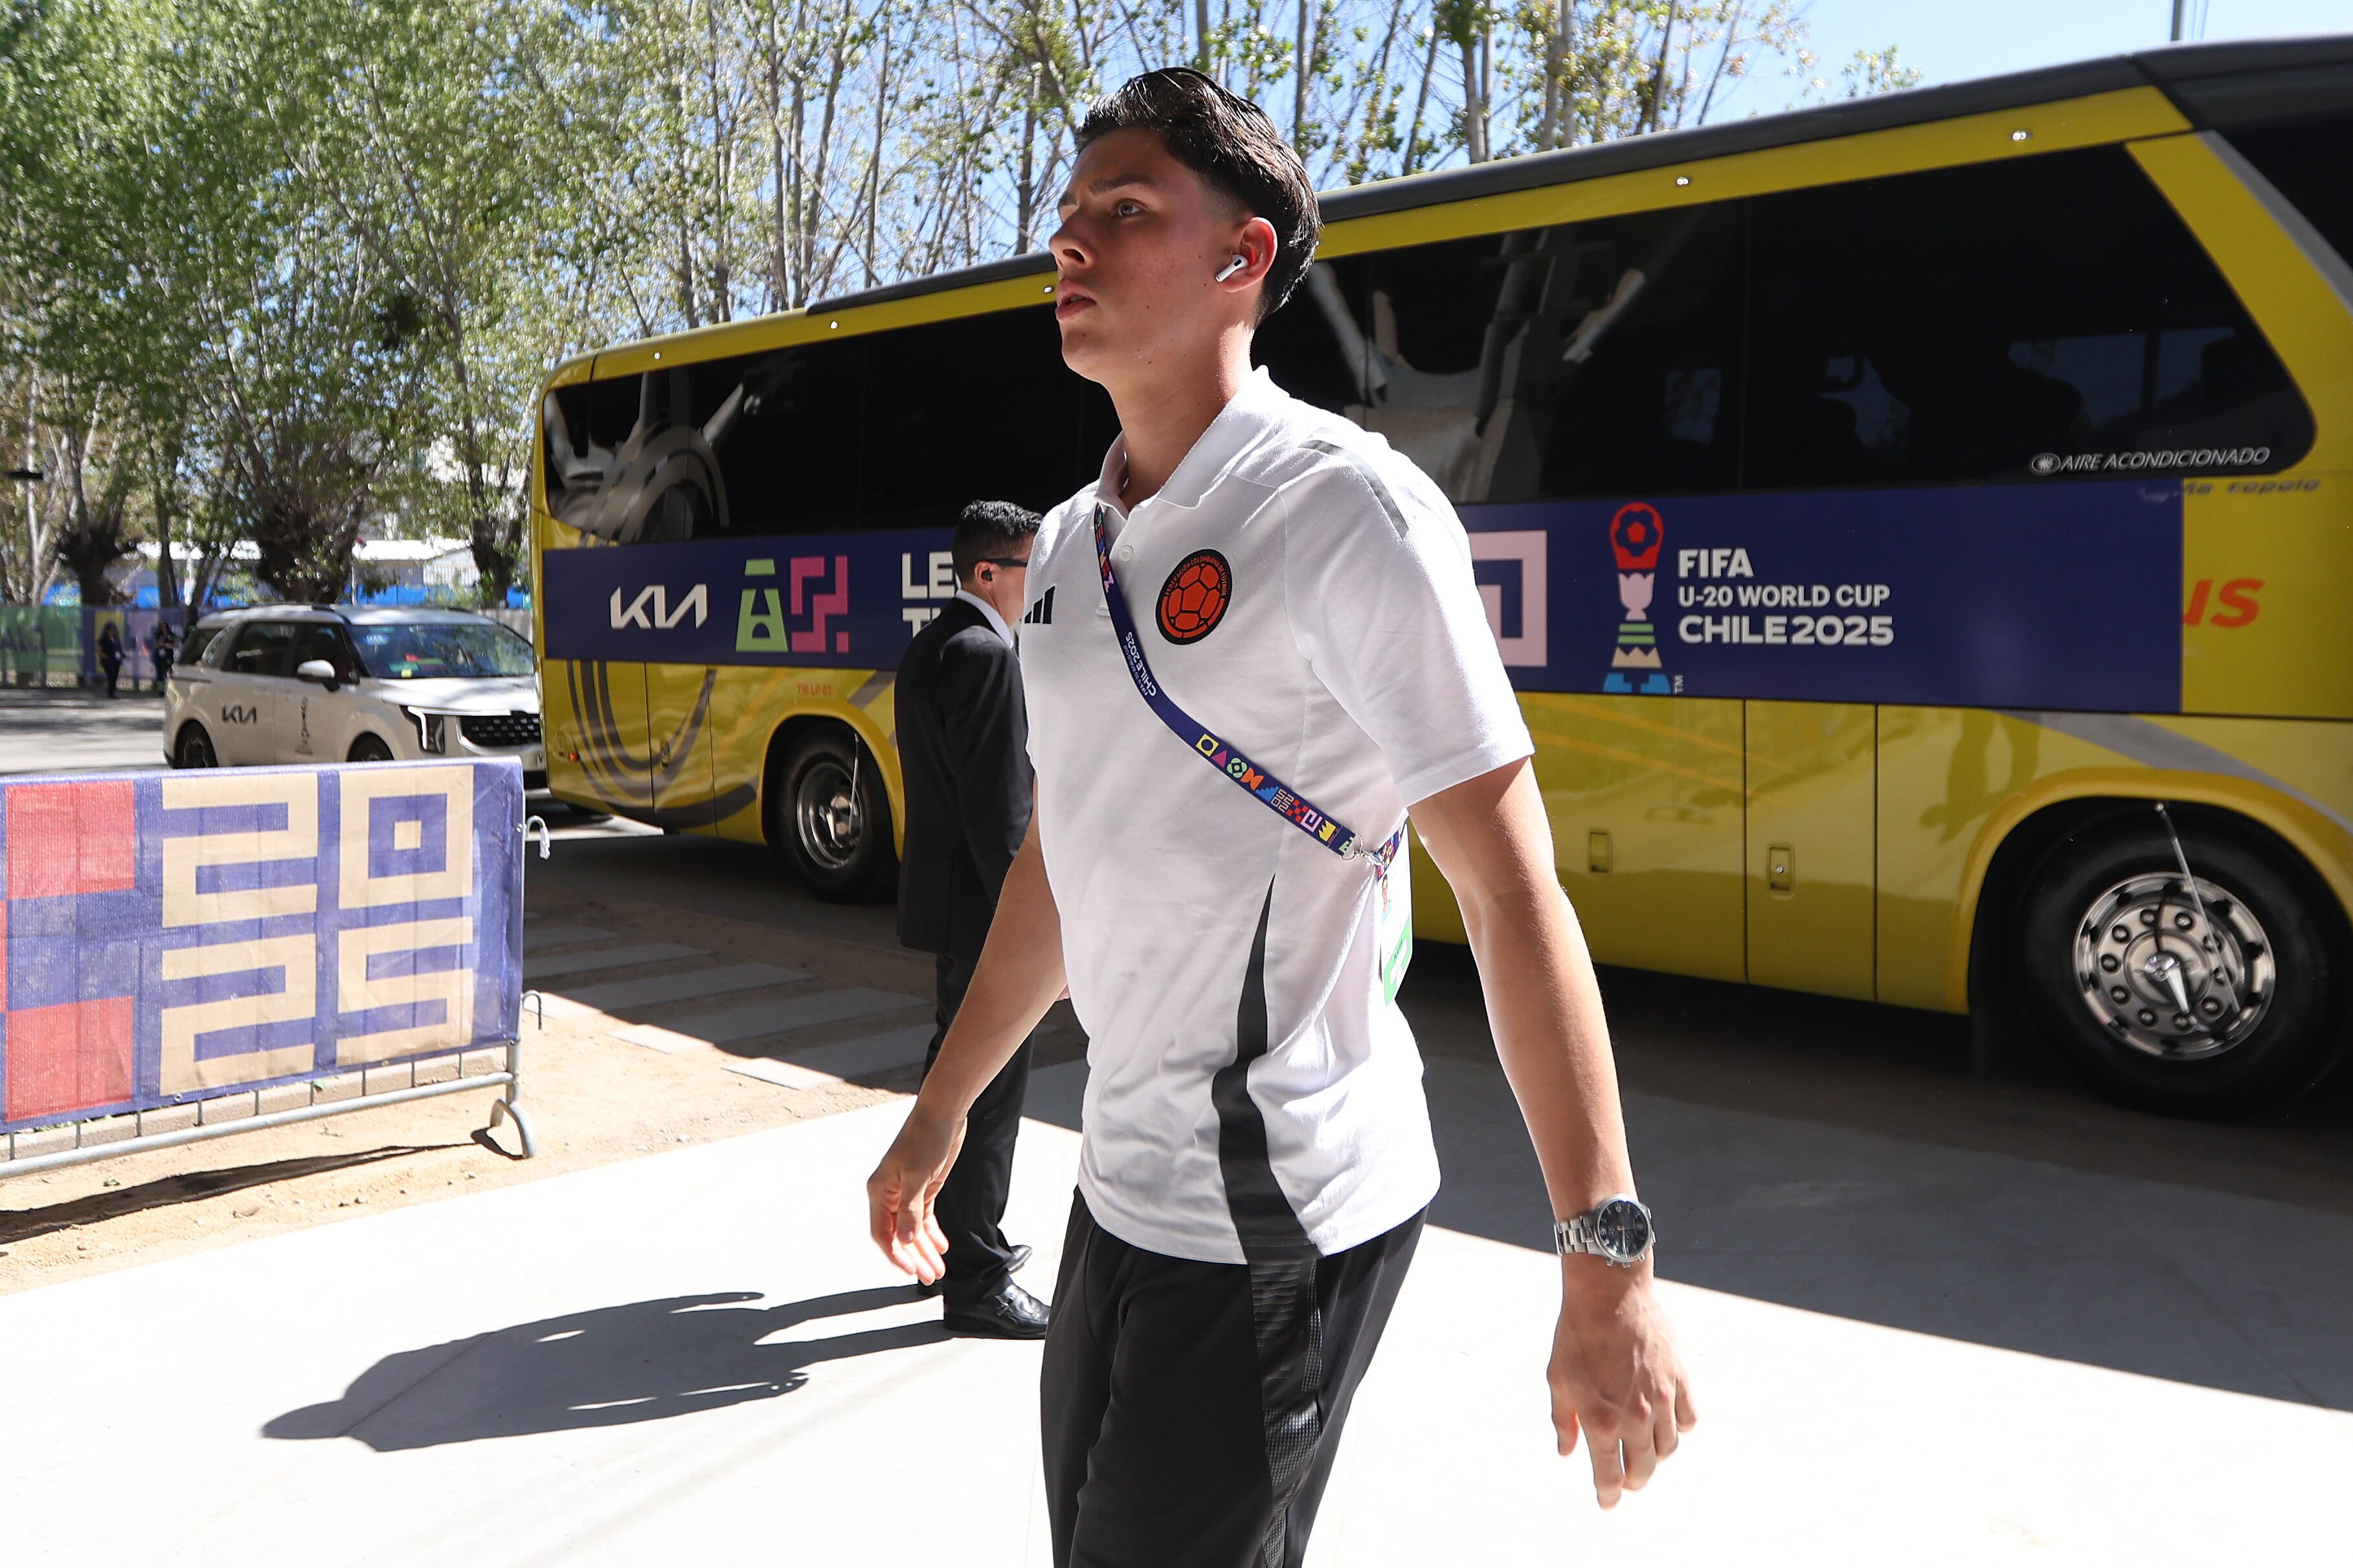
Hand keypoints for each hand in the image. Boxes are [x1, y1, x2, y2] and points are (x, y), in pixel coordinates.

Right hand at [866, 1102, 965, 1283]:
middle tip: (931, 1277)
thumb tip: (903, 1241)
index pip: (882, 1234)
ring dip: (925, 1249)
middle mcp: (889, 1195)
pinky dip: (932, 1232)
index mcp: (879, 1192)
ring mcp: (907, 1192)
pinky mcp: (923, 1188)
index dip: (895, 1255)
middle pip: (899, 1236)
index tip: (912, 1272)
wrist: (943, 1113)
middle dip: (914, 1258)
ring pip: (913, 1229)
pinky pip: (924, 1218)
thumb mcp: (918, 1177)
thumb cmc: (926, 1139)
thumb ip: (910, 1211)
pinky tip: (942, 1246)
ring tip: (939, 1269)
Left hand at [1548, 1263, 1696, 1507]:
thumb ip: (1564, 1420)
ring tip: (1646, 1453)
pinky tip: (1669, 1424)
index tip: (1607, 1502)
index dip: (1608, 1494)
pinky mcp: (1679, 1378)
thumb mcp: (1558, 1379)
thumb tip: (1567, 1452)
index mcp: (1600, 1420)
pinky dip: (1681, 1427)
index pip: (1609, 1474)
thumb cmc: (1577, 1335)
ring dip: (1656, 1457)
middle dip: (1634, 1481)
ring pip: (1668, 1447)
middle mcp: (1635, 1416)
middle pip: (1643, 1468)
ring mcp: (1661, 1398)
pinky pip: (1689, 1418)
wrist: (1609, 1293)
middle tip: (1627, 1481)